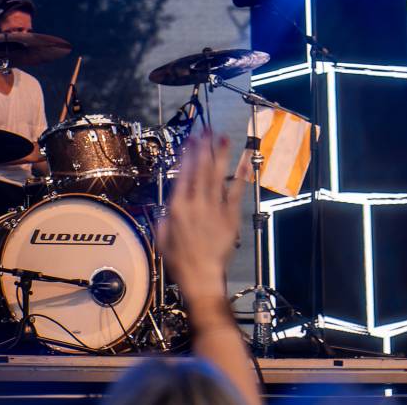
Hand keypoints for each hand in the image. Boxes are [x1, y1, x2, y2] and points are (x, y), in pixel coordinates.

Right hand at [156, 134, 245, 302]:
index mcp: (177, 208)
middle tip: (207, 130)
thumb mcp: (162, 238)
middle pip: (201, 170)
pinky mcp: (230, 215)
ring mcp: (215, 208)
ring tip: (223, 138)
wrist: (201, 275)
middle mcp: (196, 204)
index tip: (191, 140)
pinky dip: (240, 175)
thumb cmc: (179, 260)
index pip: (183, 175)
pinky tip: (244, 160)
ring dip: (221, 156)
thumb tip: (166, 205)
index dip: (188, 155)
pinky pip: (236, 191)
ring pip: (218, 176)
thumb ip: (163, 219)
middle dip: (204, 149)